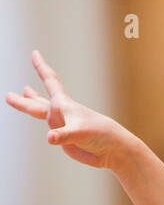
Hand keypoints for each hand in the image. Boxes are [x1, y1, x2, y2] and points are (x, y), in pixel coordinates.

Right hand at [5, 49, 132, 168]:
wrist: (112, 150)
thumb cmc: (101, 135)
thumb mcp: (80, 133)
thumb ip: (64, 135)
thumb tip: (50, 138)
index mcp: (64, 105)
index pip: (50, 81)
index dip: (41, 67)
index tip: (35, 53)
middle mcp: (61, 114)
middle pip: (38, 103)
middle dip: (24, 99)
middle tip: (8, 95)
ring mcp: (63, 127)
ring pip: (42, 114)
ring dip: (31, 105)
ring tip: (22, 94)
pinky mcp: (66, 141)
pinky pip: (53, 134)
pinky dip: (48, 131)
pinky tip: (48, 133)